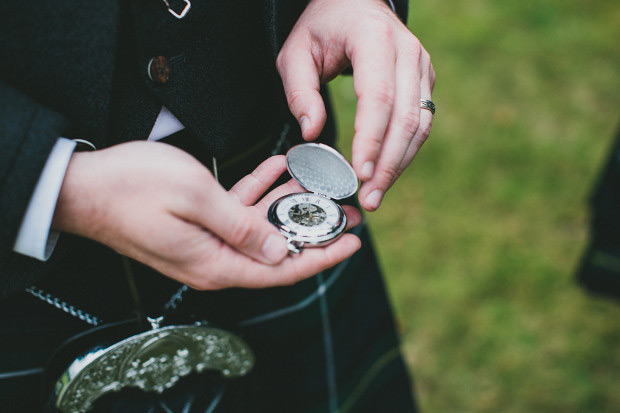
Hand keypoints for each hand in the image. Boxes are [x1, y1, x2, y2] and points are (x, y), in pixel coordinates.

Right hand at [52, 141, 361, 288]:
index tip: (352, 243)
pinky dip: (258, 191)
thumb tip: (280, 253)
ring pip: (261, 228)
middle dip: (313, 229)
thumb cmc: (132, 187)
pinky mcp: (197, 225)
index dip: (322, 257)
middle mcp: (215, 261)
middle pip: (278, 251)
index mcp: (217, 263)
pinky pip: (238, 212)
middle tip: (345, 209)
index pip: (283, 270)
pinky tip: (276, 167)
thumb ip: (243, 228)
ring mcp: (206, 243)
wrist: (83, 185)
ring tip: (317, 183)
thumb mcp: (196, 199)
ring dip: (287, 204)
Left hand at [277, 0, 434, 210]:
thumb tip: (311, 133)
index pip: (378, 96)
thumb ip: (299, 92)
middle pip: (405, 117)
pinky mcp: (425, 80)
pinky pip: (421, 122)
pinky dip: (406, 151)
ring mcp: (421, 66)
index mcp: (374, 38)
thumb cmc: (322, 28)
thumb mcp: (296, 52)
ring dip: (399, 164)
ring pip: (419, 124)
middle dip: (387, 163)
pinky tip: (387, 173)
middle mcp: (407, 51)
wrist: (354, 4)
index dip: (371, 139)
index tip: (359, 173)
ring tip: (376, 195)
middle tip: (369, 199)